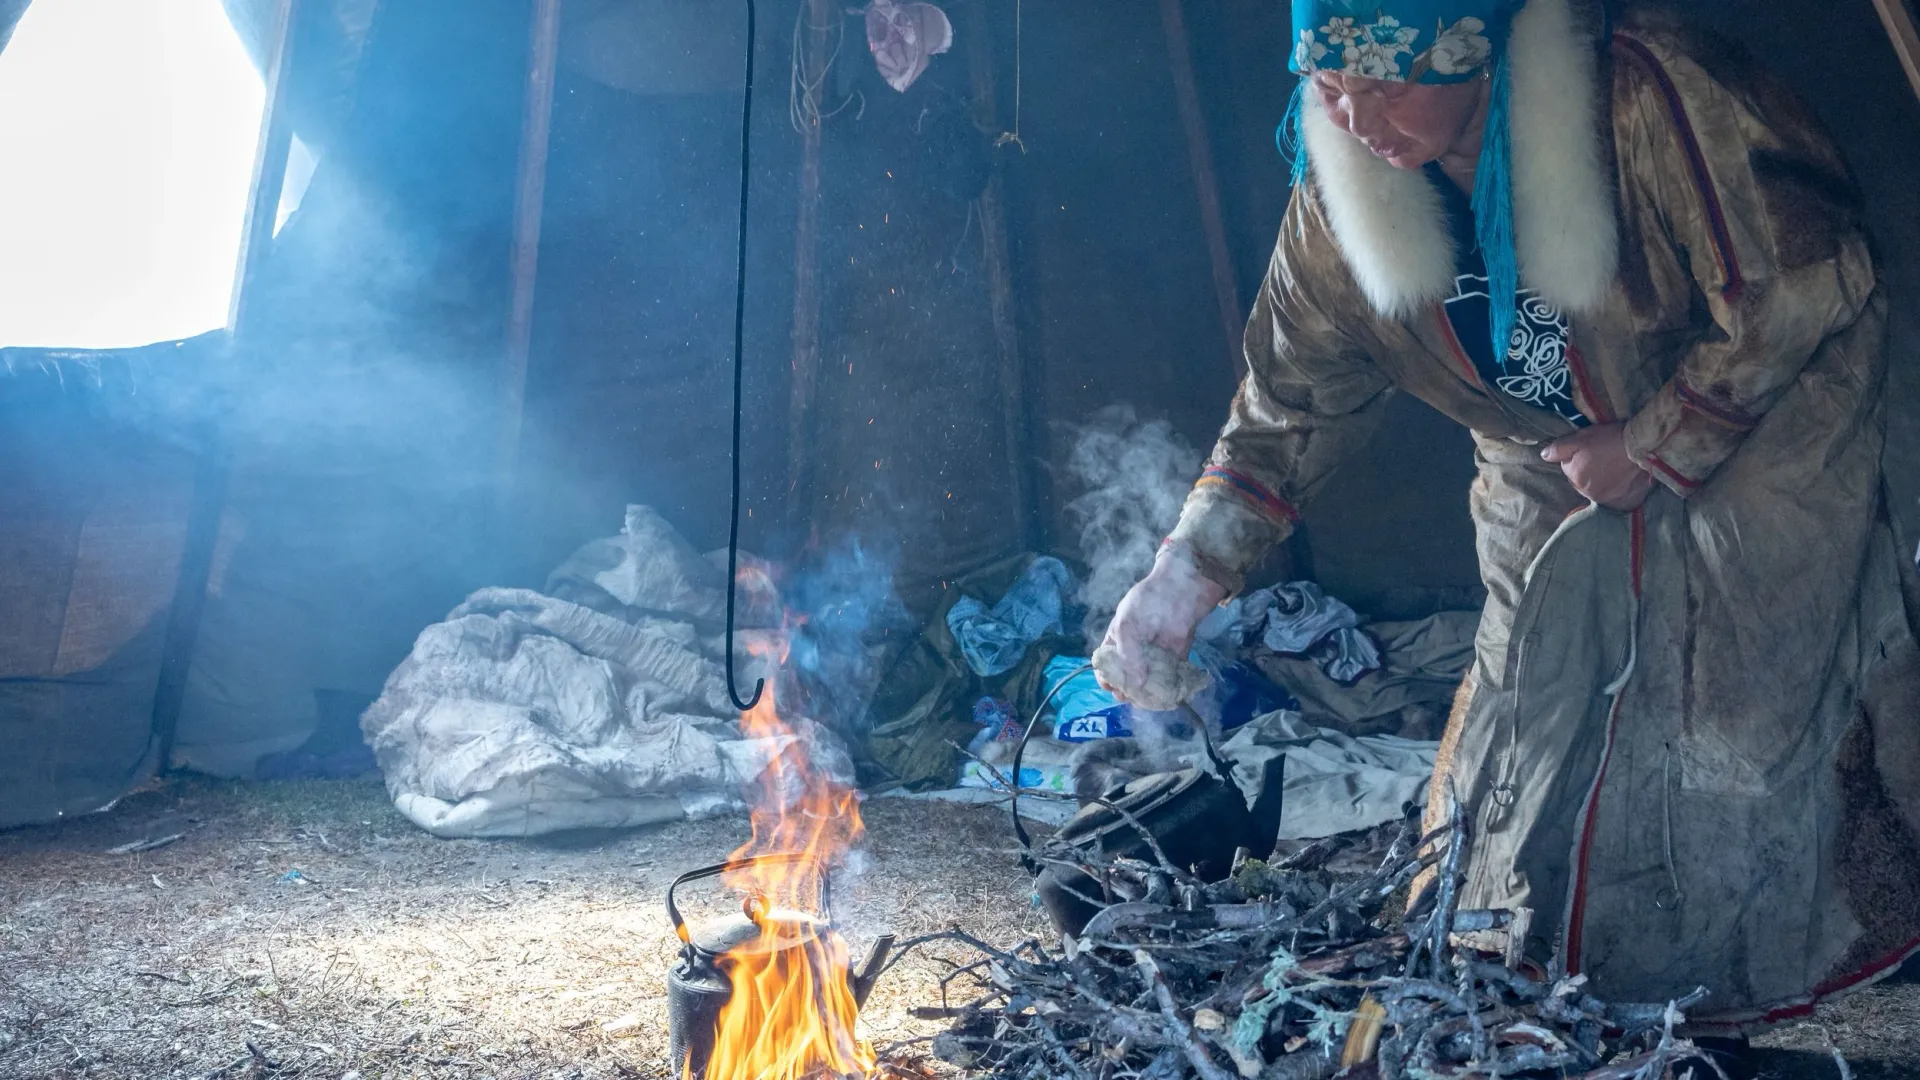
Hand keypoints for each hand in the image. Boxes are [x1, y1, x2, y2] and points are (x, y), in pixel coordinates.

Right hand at [1094, 547, 1227, 705]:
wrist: (1180, 593)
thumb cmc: (1145, 604)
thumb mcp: (1126, 626)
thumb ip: (1128, 655)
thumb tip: (1137, 682)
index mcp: (1116, 643)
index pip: (1106, 666)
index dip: (1106, 678)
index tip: (1110, 686)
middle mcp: (1134, 655)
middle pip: (1126, 680)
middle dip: (1126, 691)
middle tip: (1129, 696)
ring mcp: (1154, 660)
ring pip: (1147, 684)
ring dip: (1146, 695)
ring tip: (1147, 699)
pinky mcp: (1174, 663)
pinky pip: (1169, 681)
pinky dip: (1168, 691)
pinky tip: (1167, 697)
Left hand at [1541, 423, 1654, 510]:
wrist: (1644, 447)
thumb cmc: (1611, 439)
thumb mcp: (1582, 437)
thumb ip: (1559, 448)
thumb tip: (1543, 456)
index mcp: (1575, 477)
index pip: (1569, 468)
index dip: (1579, 456)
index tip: (1592, 448)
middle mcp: (1588, 492)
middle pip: (1582, 480)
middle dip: (1588, 469)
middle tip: (1604, 456)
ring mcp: (1606, 499)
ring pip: (1597, 489)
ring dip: (1602, 480)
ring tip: (1614, 466)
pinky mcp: (1623, 502)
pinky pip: (1614, 498)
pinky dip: (1616, 490)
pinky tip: (1622, 479)